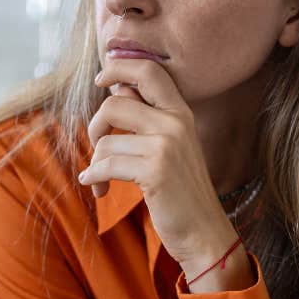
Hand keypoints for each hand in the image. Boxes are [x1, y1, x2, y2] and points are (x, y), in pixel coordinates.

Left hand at [79, 55, 238, 273]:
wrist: (204, 232)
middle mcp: (176, 123)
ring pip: (106, 140)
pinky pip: (106, 165)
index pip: (149, 71)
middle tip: (97, 145)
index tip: (102, 78)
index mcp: (181, 113)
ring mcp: (167, 146)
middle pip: (115, 103)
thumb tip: (116, 88)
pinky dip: (94, 178)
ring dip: (95, 163)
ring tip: (100, 181)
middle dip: (95, 126)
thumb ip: (149, 117)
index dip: (119, 67)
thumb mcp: (172, 146)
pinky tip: (97, 189)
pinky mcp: (155, 171)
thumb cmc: (181, 191)